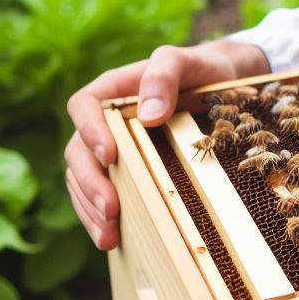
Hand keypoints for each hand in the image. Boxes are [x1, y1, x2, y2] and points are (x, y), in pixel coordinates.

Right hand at [65, 39, 269, 249]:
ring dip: (91, 208)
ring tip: (109, 234)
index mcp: (114, 89)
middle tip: (111, 208)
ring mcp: (113, 147)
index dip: (89, 130)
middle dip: (90, 182)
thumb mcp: (187, 61)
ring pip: (83, 178)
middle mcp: (106, 120)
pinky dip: (101, 216)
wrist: (221, 84)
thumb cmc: (201, 68)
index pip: (83, 105)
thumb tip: (148, 115)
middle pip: (78, 150)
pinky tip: (113, 238)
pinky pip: (101, 193)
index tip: (109, 154)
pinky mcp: (125, 170)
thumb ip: (164, 74)